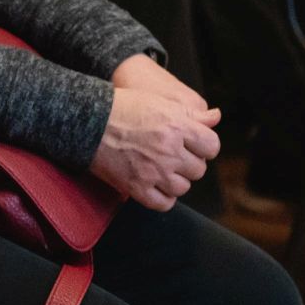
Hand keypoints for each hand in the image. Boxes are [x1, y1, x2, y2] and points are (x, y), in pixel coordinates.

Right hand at [89, 54, 220, 211]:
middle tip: (172, 155)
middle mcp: (169, 151)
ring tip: (161, 168)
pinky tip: (154, 184)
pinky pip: (164, 203)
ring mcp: (154, 172)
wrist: (88, 121)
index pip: (211, 146)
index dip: (204, 145)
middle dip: (188, 163)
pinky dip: (163, 196)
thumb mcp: (159, 101)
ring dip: (175, 180)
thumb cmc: (124, 107)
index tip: (193, 144)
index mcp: (177, 127)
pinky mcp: (138, 188)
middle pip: (198, 169)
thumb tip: (215, 117)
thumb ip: (191, 113)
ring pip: (183, 188)